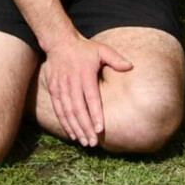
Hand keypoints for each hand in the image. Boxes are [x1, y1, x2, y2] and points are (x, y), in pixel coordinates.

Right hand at [39, 32, 130, 147]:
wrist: (59, 42)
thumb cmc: (84, 48)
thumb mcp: (101, 49)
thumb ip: (115, 59)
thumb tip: (131, 67)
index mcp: (85, 73)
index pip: (91, 98)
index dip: (95, 114)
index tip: (100, 129)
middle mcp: (72, 81)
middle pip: (78, 109)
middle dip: (85, 127)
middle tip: (93, 142)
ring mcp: (61, 86)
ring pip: (67, 112)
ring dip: (75, 128)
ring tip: (84, 142)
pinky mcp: (53, 89)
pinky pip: (58, 109)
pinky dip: (64, 123)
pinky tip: (72, 133)